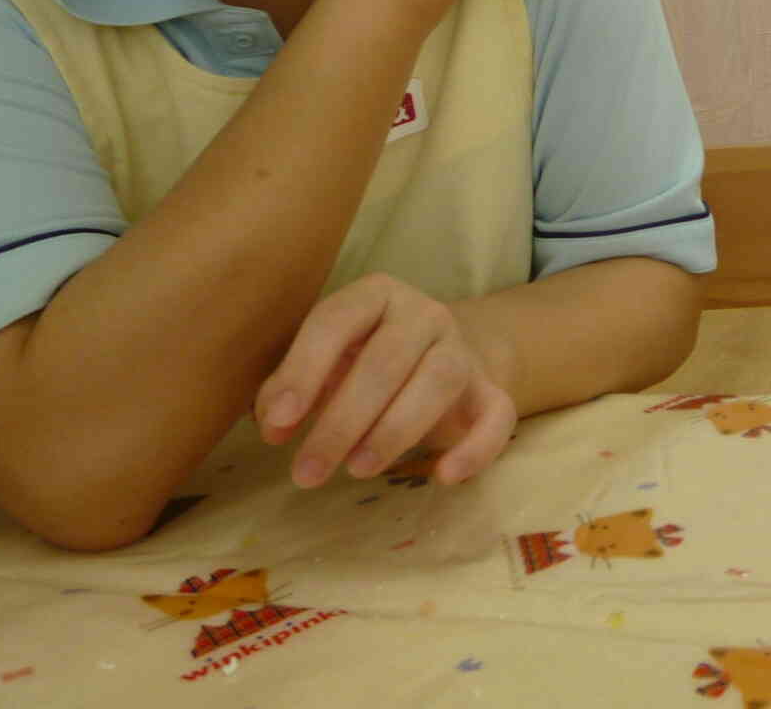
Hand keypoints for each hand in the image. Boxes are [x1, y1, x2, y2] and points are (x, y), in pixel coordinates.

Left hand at [253, 273, 515, 488]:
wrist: (440, 357)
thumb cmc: (362, 363)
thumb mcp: (323, 365)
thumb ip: (289, 388)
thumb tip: (273, 423)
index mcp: (375, 295)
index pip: (336, 321)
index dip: (304, 372)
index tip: (278, 425)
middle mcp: (425, 313)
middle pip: (387, 359)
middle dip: (343, 420)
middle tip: (307, 473)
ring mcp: (462, 349)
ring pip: (440, 380)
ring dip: (396, 430)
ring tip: (358, 471)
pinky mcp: (492, 389)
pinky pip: (497, 414)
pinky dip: (476, 447)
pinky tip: (444, 476)